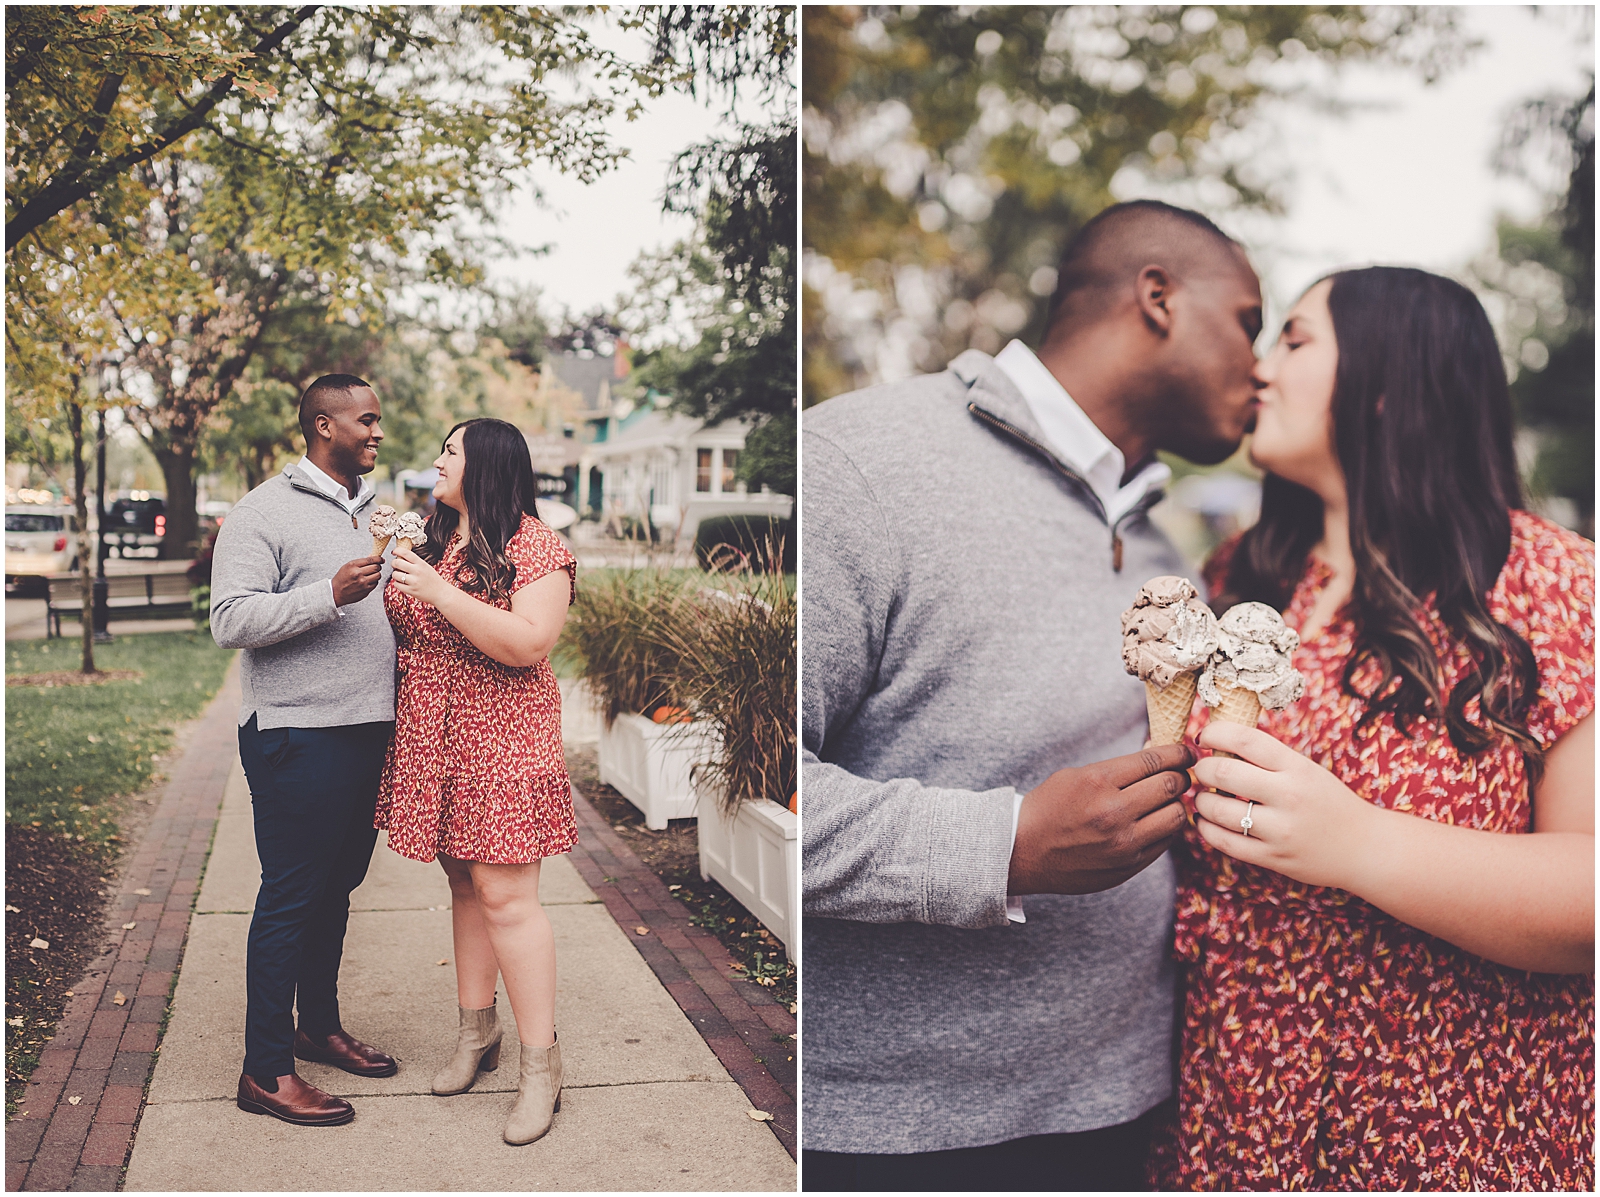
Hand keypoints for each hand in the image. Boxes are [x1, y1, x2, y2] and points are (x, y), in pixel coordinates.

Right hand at [331, 556, 383, 605]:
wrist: (336, 592)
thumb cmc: (341, 579)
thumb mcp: (348, 566)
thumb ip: (361, 562)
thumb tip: (372, 556)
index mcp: (353, 565)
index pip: (370, 559)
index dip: (378, 559)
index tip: (381, 559)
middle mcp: (358, 573)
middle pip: (376, 567)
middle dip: (378, 566)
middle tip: (376, 567)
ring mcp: (363, 582)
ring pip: (378, 575)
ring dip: (376, 574)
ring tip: (371, 574)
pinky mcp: (366, 590)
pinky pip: (376, 583)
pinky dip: (374, 581)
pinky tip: (368, 581)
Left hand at [388, 546, 452, 607]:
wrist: (441, 593)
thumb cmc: (433, 579)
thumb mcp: (426, 567)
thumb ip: (415, 562)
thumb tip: (400, 557)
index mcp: (421, 564)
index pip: (406, 553)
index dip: (397, 550)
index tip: (394, 552)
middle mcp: (417, 571)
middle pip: (397, 563)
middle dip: (394, 563)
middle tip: (395, 565)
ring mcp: (414, 581)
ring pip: (395, 574)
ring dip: (395, 574)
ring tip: (399, 576)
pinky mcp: (411, 591)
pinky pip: (397, 585)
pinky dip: (397, 583)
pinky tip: (402, 583)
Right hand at [1008, 742, 1196, 895]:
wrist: (1022, 852)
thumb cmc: (1048, 808)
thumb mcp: (1075, 775)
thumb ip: (1118, 768)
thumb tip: (1159, 757)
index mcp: (1098, 781)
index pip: (1155, 760)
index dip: (1179, 753)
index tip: (1187, 752)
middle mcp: (1114, 812)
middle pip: (1171, 785)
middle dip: (1181, 776)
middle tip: (1180, 775)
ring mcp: (1123, 843)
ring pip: (1176, 816)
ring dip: (1177, 804)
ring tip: (1168, 800)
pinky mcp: (1129, 866)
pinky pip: (1165, 842)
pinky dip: (1166, 828)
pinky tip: (1155, 822)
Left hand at [1191, 721, 1378, 889]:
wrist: (1365, 848)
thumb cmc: (1328, 802)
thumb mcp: (1307, 770)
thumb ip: (1269, 758)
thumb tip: (1218, 740)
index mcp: (1297, 768)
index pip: (1245, 738)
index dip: (1214, 733)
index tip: (1203, 737)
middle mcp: (1288, 796)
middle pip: (1223, 772)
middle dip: (1202, 768)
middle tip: (1201, 770)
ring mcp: (1280, 830)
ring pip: (1216, 810)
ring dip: (1200, 801)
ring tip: (1204, 797)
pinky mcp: (1272, 858)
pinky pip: (1223, 842)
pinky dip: (1205, 828)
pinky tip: (1206, 821)